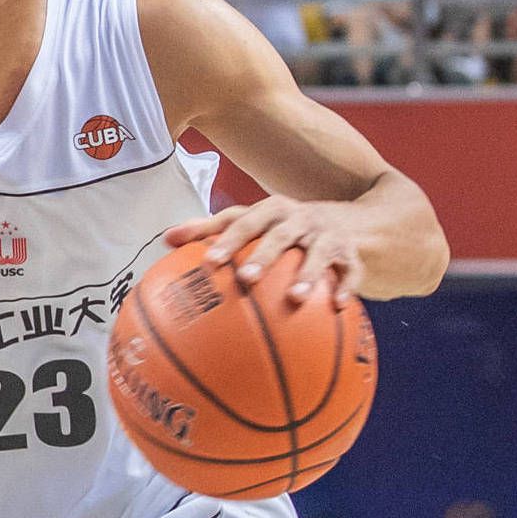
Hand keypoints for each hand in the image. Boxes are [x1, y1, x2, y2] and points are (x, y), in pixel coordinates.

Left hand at [167, 196, 368, 305]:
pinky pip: (351, 271)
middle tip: (247, 278)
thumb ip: (210, 230)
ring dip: (307, 273)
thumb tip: (165, 239)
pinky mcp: (351, 253)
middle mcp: (299, 218)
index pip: (244, 221)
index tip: (210, 262)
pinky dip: (345, 287)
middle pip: (280, 234)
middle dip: (264, 254)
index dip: (227, 240)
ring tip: (294, 298)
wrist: (347, 221)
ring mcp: (327, 235)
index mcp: (271, 210)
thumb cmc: (283, 228)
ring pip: (319, 252)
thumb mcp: (252, 222)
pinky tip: (336, 306)